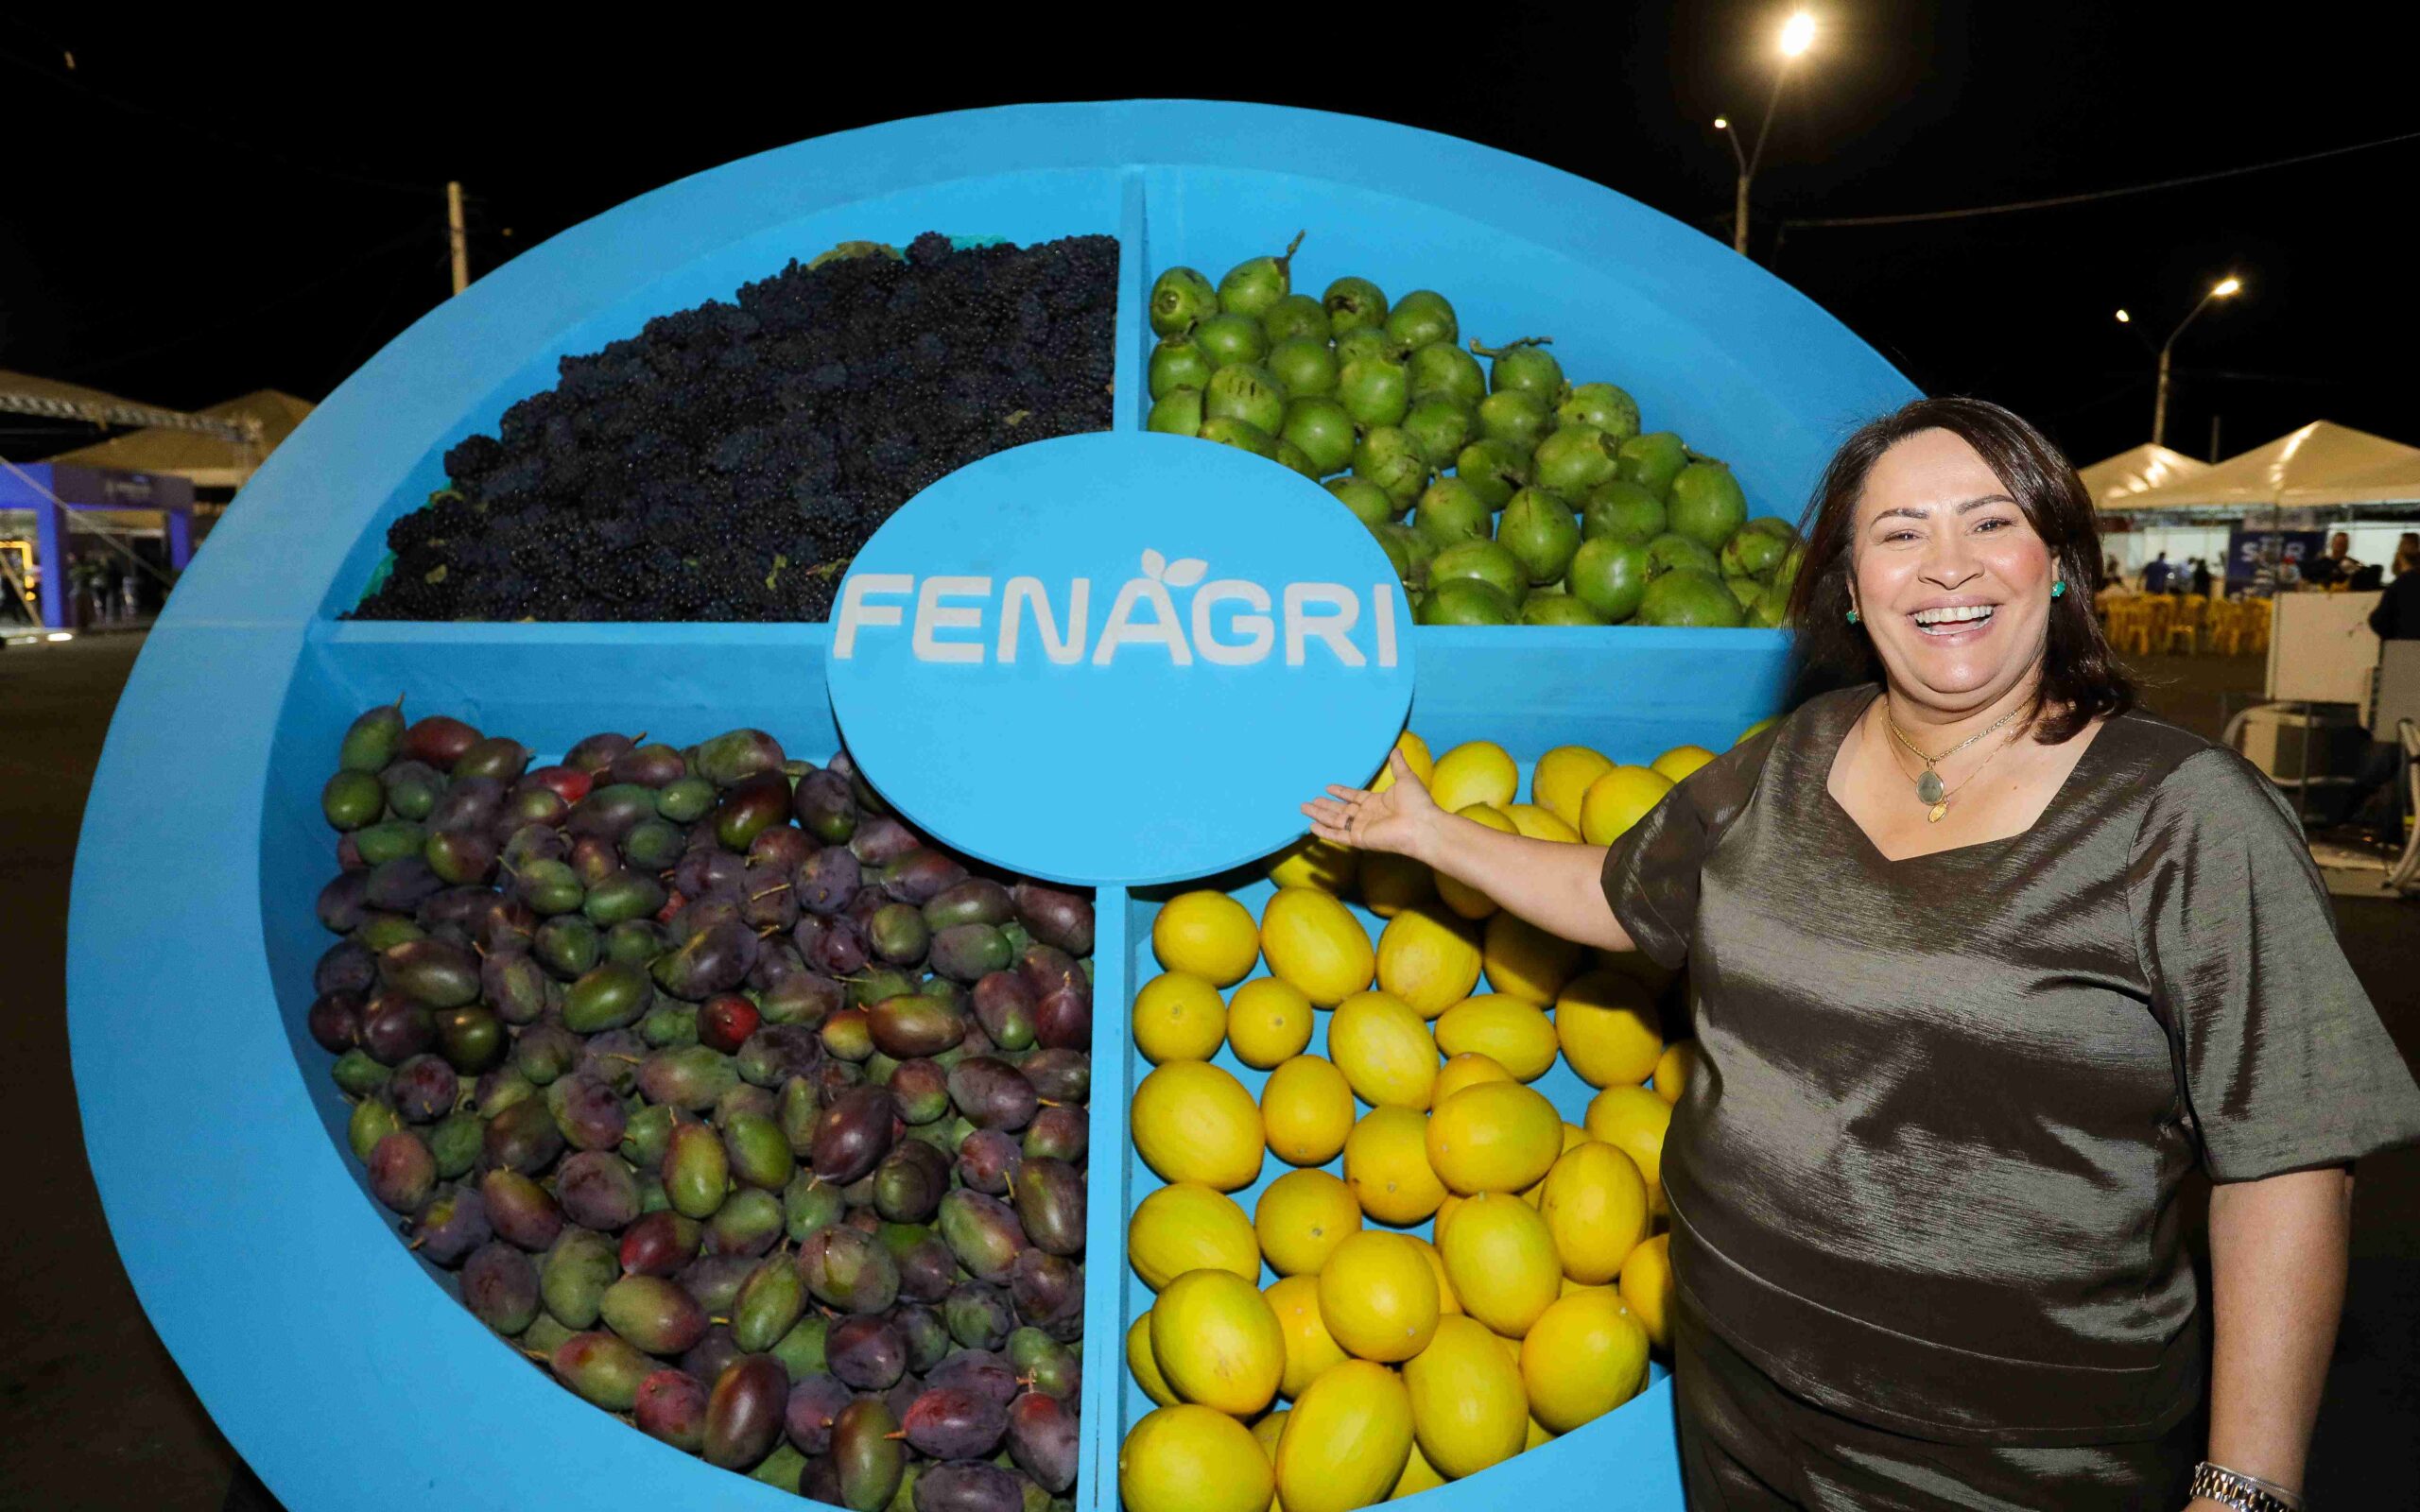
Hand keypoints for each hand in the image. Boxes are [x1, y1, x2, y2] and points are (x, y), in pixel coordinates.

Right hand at [1301, 751, 1439, 859]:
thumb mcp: (1406, 778)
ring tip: (1303, 808)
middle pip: (1340, 810)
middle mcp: (1367, 816)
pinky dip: (1325, 832)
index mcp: (1377, 802)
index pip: (1354, 797)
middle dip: (1324, 806)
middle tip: (1308, 802)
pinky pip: (1338, 835)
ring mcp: (1362, 828)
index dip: (1341, 792)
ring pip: (1335, 821)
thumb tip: (1396, 750)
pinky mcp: (1359, 839)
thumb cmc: (1417, 803)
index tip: (1327, 788)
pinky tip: (1312, 826)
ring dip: (1319, 815)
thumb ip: (1398, 765)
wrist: (1422, 825)